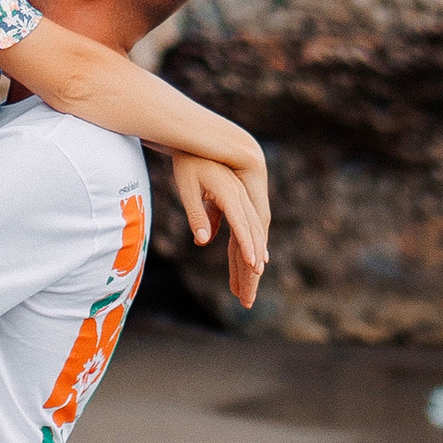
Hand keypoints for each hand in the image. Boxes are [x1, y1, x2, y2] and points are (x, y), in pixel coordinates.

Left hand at [170, 150, 269, 308]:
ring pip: (251, 241)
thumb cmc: (189, 164)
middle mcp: (242, 201)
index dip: (250, 247)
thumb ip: (197, 213)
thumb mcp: (187, 186)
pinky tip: (248, 268)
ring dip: (249, 268)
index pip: (243, 226)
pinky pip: (244, 235)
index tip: (255, 267)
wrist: (198, 142)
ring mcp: (242, 205)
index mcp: (231, 195)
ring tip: (245, 295)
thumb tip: (203, 241)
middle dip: (251, 271)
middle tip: (247, 300)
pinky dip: (246, 254)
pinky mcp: (237, 208)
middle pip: (253, 239)